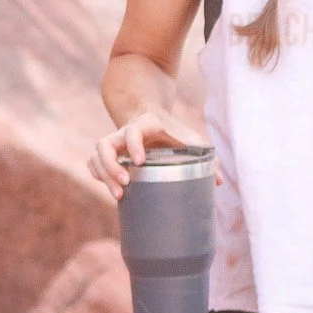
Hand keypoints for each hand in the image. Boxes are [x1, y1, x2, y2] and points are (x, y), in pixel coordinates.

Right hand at [87, 108, 205, 200]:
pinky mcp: (109, 154)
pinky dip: (98, 176)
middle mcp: (124, 132)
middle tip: (125, 184)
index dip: (133, 144)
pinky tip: (112, 190)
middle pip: (104, 144)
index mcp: (146, 124)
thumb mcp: (190, 139)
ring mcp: (114, 143)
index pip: (133, 130)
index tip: (139, 162)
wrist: (152, 118)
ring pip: (96, 155)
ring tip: (119, 195)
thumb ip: (204, 156)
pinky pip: (93, 163)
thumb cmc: (173, 132)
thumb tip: (218, 183)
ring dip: (102, 174)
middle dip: (110, 166)